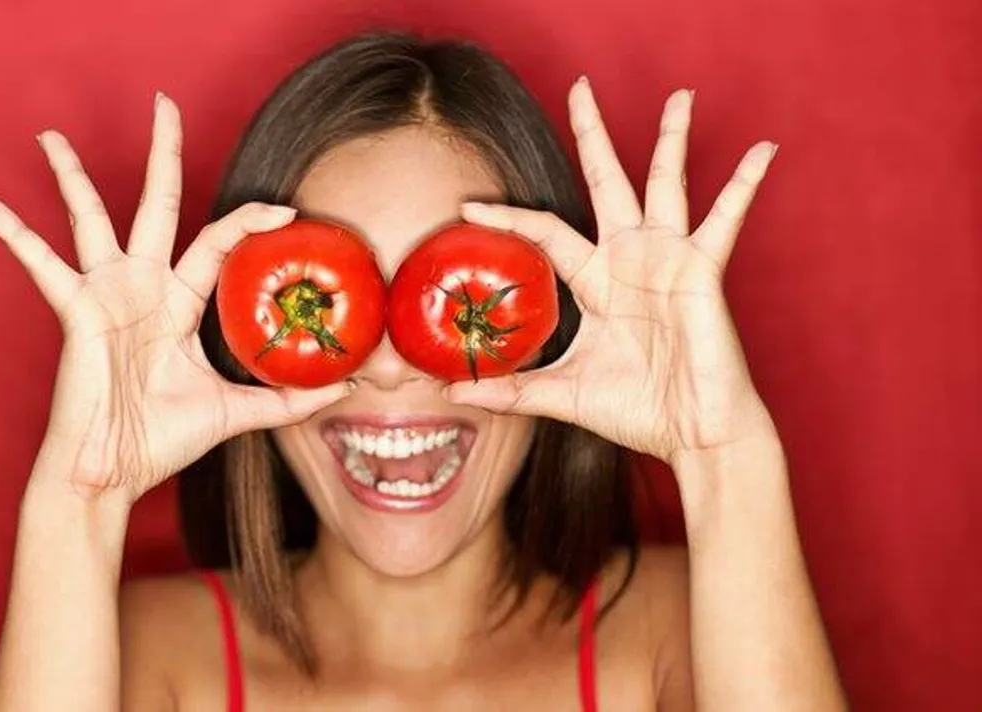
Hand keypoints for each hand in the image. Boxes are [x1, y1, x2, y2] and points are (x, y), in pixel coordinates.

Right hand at [0, 94, 349, 500]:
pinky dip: (14, 235)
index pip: (218, 242)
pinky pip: (40, 265)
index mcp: (177, 303)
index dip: (250, 220)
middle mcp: (142, 287)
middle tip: (164, 103)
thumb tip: (347, 389)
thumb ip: (287, 397)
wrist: (111, 472)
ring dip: (71, 175)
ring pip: (89, 218)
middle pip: (157, 204)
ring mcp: (105, 294)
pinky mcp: (75, 309)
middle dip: (162, 153)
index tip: (284, 208)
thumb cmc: (161, 441)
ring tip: (51, 135)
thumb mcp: (235, 411)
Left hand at [445, 78, 776, 464]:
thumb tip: (452, 392)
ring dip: (671, 138)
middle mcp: (631, 259)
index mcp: (597, 282)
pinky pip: (725, 218)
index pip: (546, 231)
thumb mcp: (560, 395)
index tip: (468, 207)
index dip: (508, 216)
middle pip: (606, 180)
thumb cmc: (637, 411)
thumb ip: (510, 389)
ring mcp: (669, 260)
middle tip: (579, 86)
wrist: (693, 435)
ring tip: (679, 95)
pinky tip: (762, 149)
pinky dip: (744, 184)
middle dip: (592, 134)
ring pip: (665, 183)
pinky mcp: (702, 270)